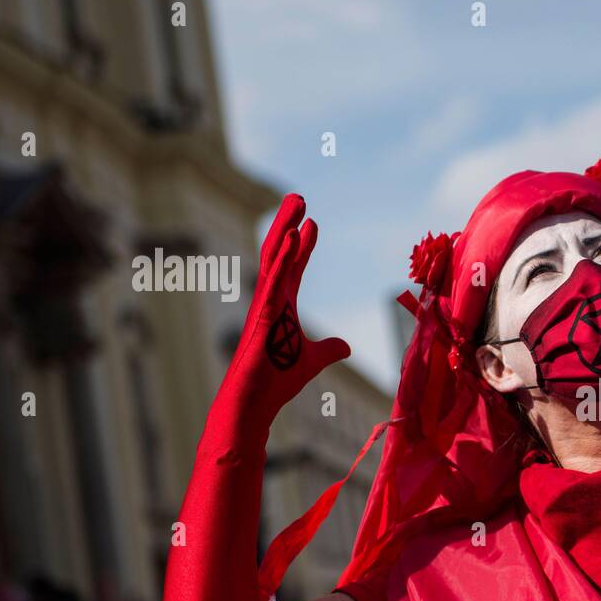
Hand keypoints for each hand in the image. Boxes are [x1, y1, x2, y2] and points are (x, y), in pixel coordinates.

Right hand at [222, 195, 350, 433]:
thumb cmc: (277, 382)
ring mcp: (265, 306)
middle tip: (298, 197)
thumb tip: (346, 346)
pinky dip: (284, 258)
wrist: (255, 404)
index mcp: (281, 306)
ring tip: (297, 203)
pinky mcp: (264, 317)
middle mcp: (271, 300)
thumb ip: (328, 350)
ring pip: (274, 258)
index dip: (302, 246)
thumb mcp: (313, 360)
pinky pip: (275, 281)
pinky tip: (292, 237)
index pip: (293, 268)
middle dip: (288, 224)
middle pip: (279, 253)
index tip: (313, 224)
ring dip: (285, 228)